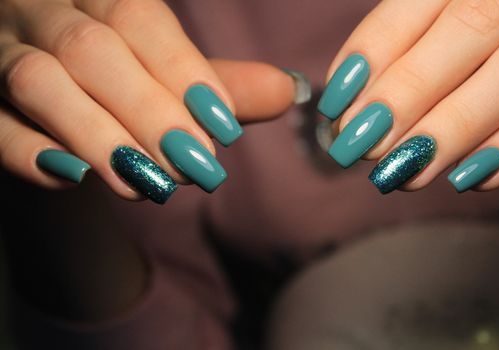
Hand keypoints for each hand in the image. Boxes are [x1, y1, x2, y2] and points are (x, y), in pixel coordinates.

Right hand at [0, 0, 299, 203]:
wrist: (61, 92)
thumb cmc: (119, 77)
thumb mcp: (165, 73)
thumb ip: (219, 83)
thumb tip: (288, 90)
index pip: (139, 19)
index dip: (183, 72)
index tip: (224, 128)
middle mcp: (44, 11)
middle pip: (92, 50)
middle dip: (149, 113)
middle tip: (198, 168)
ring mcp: (2, 51)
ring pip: (38, 82)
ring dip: (98, 136)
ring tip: (149, 184)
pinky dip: (29, 152)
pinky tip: (75, 179)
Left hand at [320, 0, 498, 193]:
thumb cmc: (474, 27)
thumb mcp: (437, 17)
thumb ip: (402, 45)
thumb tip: (348, 103)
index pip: (418, 1)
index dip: (373, 52)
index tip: (336, 104)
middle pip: (469, 29)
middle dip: (406, 94)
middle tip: (358, 145)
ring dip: (451, 130)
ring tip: (400, 172)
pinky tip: (468, 177)